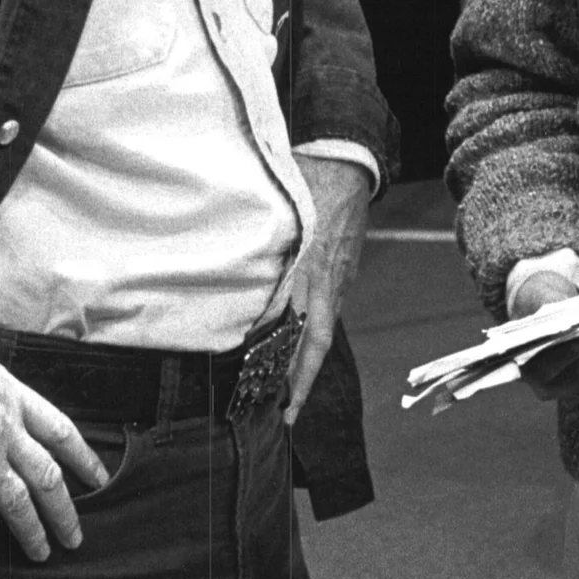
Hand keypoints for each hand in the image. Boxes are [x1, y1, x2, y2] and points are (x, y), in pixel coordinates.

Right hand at [0, 334, 107, 558]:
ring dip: (33, 530)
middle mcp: (10, 428)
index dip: (83, 457)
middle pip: (49, 475)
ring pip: (21, 499)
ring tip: (42, 553)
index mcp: (18, 399)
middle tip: (75, 537)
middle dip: (65, 509)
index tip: (99, 478)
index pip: (63, 432)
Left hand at [285, 152, 372, 424]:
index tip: (260, 383)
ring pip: (324, 331)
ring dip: (308, 365)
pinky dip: (315, 339)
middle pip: (316, 340)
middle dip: (301, 380)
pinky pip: (330, 314)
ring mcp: (338, 278)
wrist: (351, 164)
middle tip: (287, 414)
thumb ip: (258, 230)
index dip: (277, 354)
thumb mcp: (281, 200)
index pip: (292, 319)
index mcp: (307, 263)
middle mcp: (325, 279)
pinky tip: (301, 352)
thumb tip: (226, 254)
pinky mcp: (344, 274)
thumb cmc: (309, 177)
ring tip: (290, 396)